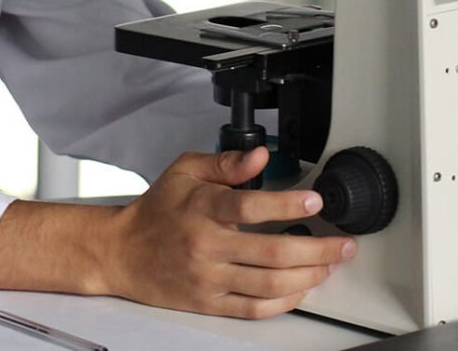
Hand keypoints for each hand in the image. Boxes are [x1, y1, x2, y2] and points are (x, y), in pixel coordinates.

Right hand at [104, 147, 357, 317]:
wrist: (122, 251)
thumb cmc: (156, 209)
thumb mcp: (184, 171)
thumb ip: (225, 162)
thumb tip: (260, 156)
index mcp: (201, 207)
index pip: (248, 207)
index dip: (286, 204)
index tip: (314, 201)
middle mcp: (206, 244)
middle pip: (272, 252)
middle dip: (318, 249)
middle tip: (344, 244)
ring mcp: (208, 277)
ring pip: (270, 284)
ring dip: (309, 276)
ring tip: (330, 265)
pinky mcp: (209, 302)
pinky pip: (255, 308)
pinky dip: (285, 301)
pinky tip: (302, 289)